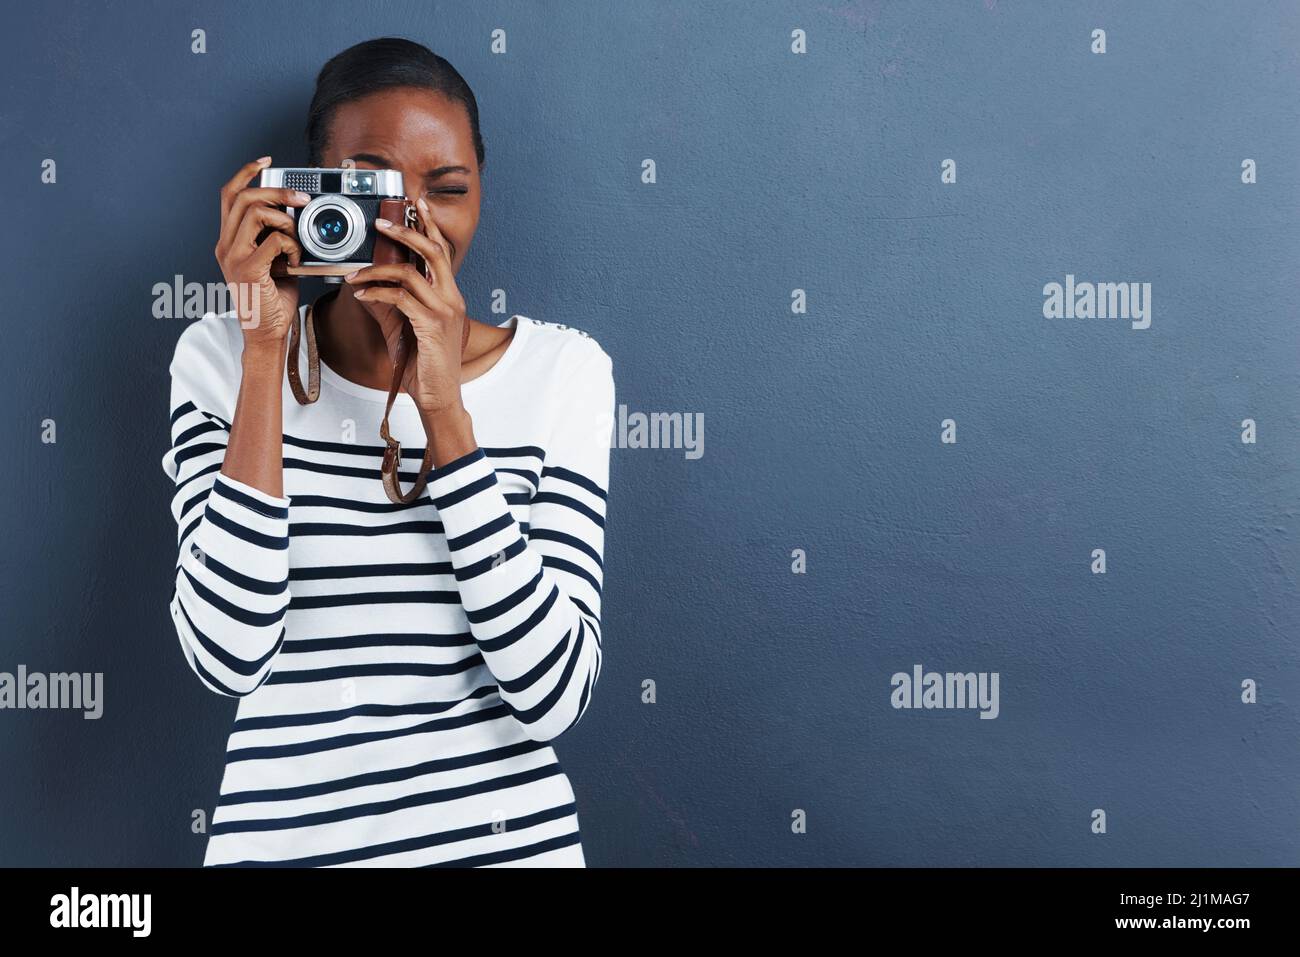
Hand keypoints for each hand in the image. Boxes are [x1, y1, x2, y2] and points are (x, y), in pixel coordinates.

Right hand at [214, 156, 311, 349]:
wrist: (267, 334)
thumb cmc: (273, 300)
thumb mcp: (275, 262)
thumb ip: (277, 238)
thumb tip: (299, 216)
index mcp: (230, 240)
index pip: (230, 194)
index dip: (246, 172)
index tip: (267, 161)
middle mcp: (226, 245)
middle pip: (243, 196)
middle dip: (277, 190)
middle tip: (302, 198)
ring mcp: (234, 256)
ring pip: (256, 212)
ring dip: (286, 220)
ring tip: (297, 239)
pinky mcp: (248, 269)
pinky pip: (273, 240)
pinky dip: (292, 246)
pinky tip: (297, 261)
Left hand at [344, 196, 468, 415]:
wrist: (439, 396)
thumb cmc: (425, 364)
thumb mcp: (407, 327)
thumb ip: (392, 303)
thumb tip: (367, 285)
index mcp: (450, 295)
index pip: (441, 252)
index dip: (429, 226)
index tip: (416, 205)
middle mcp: (452, 298)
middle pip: (433, 251)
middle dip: (406, 232)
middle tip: (381, 222)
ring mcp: (444, 311)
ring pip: (411, 273)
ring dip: (377, 269)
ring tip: (355, 272)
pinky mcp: (431, 326)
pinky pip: (400, 298)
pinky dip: (376, 292)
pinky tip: (360, 294)